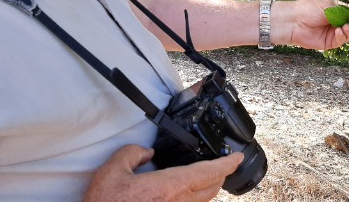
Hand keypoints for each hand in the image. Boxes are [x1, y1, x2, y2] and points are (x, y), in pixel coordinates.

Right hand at [82, 145, 243, 201]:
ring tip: (208, 175)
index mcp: (169, 187)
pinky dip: (195, 198)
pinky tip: (186, 192)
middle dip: (221, 174)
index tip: (236, 156)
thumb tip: (147, 153)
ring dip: (209, 187)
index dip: (226, 163)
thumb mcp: (111, 171)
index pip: (207, 172)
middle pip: (211, 188)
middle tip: (225, 163)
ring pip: (202, 201)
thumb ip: (132, 153)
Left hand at [271, 0, 348, 49]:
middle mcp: (338, 22)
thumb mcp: (329, 5)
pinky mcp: (330, 43)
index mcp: (338, 11)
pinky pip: (341, 41)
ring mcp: (334, 33)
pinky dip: (343, 36)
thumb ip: (345, 10)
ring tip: (347, 27)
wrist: (294, 21)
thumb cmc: (309, 9)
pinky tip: (339, 31)